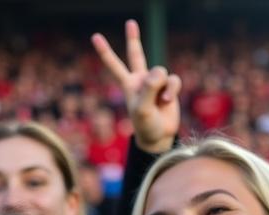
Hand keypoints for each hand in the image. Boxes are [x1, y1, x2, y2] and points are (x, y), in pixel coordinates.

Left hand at [92, 20, 180, 153]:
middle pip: (136, 55)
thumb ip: (148, 88)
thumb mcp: (143, 109)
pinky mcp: (169, 86)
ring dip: (163, 87)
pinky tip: (167, 101)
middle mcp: (141, 80)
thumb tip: (158, 71)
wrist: (159, 137)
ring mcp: (155, 82)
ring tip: (161, 102)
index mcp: (128, 85)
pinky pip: (173, 80)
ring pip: (161, 72)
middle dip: (133, 39)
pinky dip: (172, 90)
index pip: (115, 66)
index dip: (105, 52)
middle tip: (130, 23)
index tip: (95, 37)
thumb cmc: (146, 125)